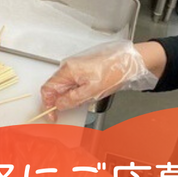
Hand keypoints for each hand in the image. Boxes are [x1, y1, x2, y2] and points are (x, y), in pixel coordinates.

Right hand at [40, 41, 159, 121]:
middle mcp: (69, 65)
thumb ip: (71, 99)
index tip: (53, 115)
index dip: (48, 104)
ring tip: (87, 98)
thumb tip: (58, 105)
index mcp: (68, 70)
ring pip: (66, 85)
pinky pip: (74, 81)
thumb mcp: (91, 91)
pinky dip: (77, 90)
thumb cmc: (113, 71)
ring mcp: (76, 65)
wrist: (129, 61)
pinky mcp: (84, 67)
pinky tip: (90, 92)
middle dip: (61, 100)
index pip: (47, 88)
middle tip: (73, 108)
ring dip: (71, 96)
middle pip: (56, 87)